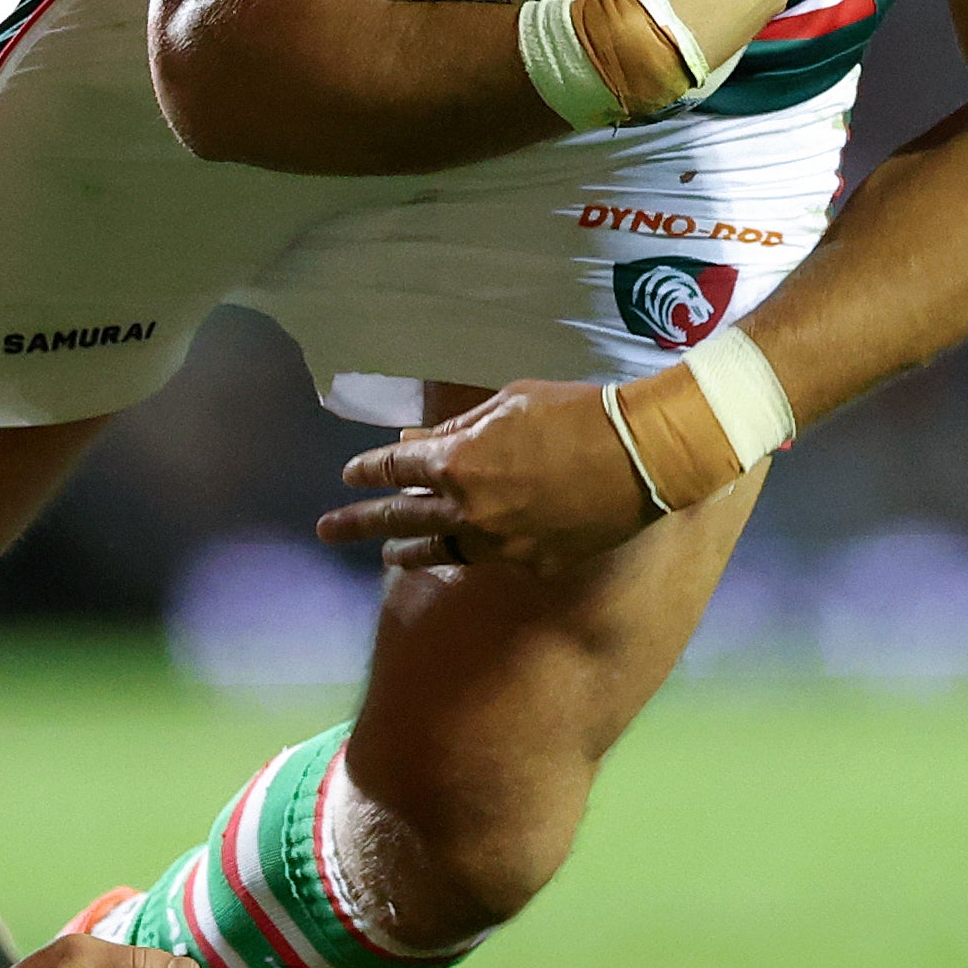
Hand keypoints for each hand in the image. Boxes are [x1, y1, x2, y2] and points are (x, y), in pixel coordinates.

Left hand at [317, 379, 655, 573]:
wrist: (641, 457)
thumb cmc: (575, 413)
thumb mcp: (509, 404)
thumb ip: (457, 426)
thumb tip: (416, 441)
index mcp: (457, 462)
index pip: (396, 469)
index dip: (368, 471)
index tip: (348, 475)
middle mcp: (468, 511)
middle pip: (398, 519)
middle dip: (358, 522)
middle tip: (326, 530)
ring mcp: (499, 544)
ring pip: (440, 551)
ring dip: (408, 552)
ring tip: (386, 556)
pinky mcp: (532, 564)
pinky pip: (493, 559)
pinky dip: (476, 551)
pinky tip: (470, 548)